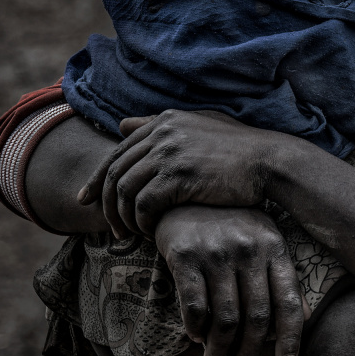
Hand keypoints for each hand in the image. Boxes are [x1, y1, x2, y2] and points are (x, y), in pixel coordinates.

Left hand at [78, 109, 289, 237]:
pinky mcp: (179, 176)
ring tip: (129, 235)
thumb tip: (121, 125)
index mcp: (165, 121)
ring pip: (123, 190)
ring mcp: (170, 153)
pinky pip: (142, 205)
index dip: (97, 178)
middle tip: (109, 228)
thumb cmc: (238, 150)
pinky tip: (150, 233)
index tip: (85, 200)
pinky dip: (141, 223)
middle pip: (114, 171)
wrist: (269, 163)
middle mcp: (163, 132)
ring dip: (122, 218)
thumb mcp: (199, 127)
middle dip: (103, 203)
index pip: (118, 151)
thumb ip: (159, 125)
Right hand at [154, 204, 306, 355]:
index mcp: (274, 245)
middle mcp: (248, 248)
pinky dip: (196, 330)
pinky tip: (197, 337)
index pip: (288, 301)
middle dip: (250, 352)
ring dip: (220, 348)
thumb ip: (281, 274)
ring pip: (224, 318)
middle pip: (256, 316)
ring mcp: (216, 252)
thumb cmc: (232, 221)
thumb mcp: (264, 238)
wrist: (187, 192)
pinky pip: (194, 307)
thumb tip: (304, 316)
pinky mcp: (185, 256)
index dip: (291, 338)